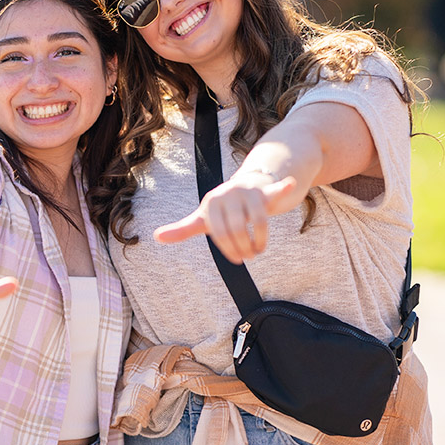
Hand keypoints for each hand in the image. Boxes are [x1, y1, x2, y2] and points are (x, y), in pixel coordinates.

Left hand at [154, 173, 296, 262]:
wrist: (246, 186)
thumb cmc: (222, 210)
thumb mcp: (203, 219)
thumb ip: (182, 229)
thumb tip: (155, 237)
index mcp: (211, 202)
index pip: (220, 233)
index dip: (229, 249)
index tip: (236, 260)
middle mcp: (227, 193)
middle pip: (238, 229)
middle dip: (244, 248)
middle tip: (249, 257)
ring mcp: (247, 191)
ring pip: (258, 221)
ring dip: (260, 241)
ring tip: (259, 250)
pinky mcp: (266, 191)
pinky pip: (274, 190)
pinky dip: (282, 187)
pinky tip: (288, 184)